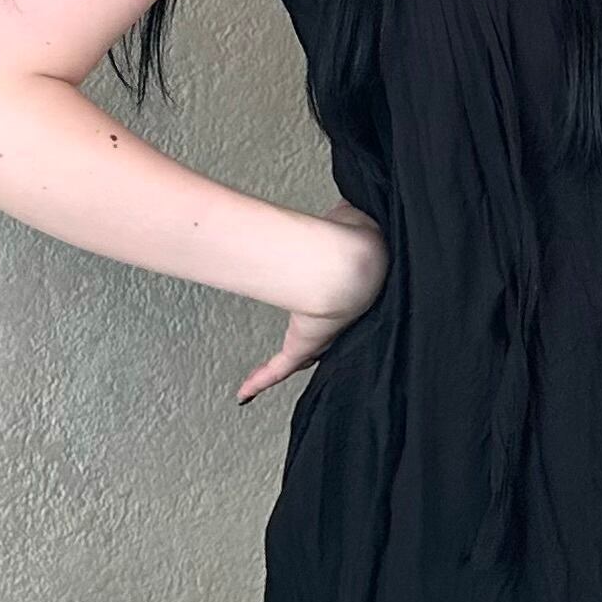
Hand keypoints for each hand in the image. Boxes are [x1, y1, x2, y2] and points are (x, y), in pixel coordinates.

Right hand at [236, 201, 385, 402]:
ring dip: (284, 361)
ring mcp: (321, 334)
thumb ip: (347, 215)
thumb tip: (342, 210)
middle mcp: (341, 316)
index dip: (338, 303)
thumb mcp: (350, 218)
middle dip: (319, 333)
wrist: (348, 264)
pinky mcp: (303, 345)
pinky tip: (245, 392)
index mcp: (356, 287)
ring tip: (263, 373)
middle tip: (304, 332)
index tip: (330, 304)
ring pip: (305, 353)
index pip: (345, 301)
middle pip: (329, 331)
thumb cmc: (354, 241)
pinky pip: (281, 368)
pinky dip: (262, 380)